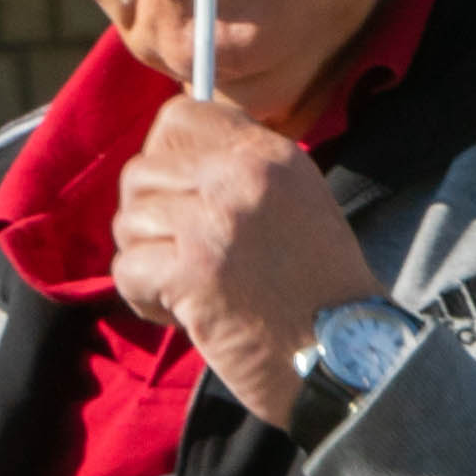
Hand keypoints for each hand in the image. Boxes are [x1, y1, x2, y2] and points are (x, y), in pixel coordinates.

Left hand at [111, 95, 378, 428]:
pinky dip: (144, 299)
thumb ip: (240, 176)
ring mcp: (212, 223)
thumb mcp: (298, 205)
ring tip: (190, 290)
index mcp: (269, 155)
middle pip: (141, 173)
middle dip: (150, 220)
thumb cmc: (320, 294)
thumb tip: (171, 161)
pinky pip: (127, 270)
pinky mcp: (190, 273)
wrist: (348, 357)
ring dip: (148, 261)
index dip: (164, 158)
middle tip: (183, 258)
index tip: (177, 197)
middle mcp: (239, 177)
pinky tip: (182, 315)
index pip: (180, 118)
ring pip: (128, 222)